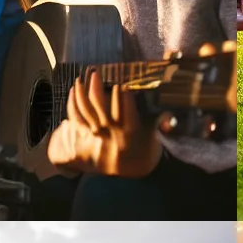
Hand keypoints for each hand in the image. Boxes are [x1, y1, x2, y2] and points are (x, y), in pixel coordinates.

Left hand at [45, 67, 161, 177]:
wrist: (130, 169)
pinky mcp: (88, 136)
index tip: (121, 80)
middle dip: (96, 86)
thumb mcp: (157, 137)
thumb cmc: (146, 148)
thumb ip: (163, 124)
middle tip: (95, 72)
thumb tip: (170, 121)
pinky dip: (73, 104)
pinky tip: (74, 91)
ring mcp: (98, 134)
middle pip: (99, 105)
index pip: (125, 106)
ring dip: (81, 93)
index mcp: (130, 129)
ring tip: (81, 78)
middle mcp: (112, 131)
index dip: (122, 92)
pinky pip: (76, 118)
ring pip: (85, 110)